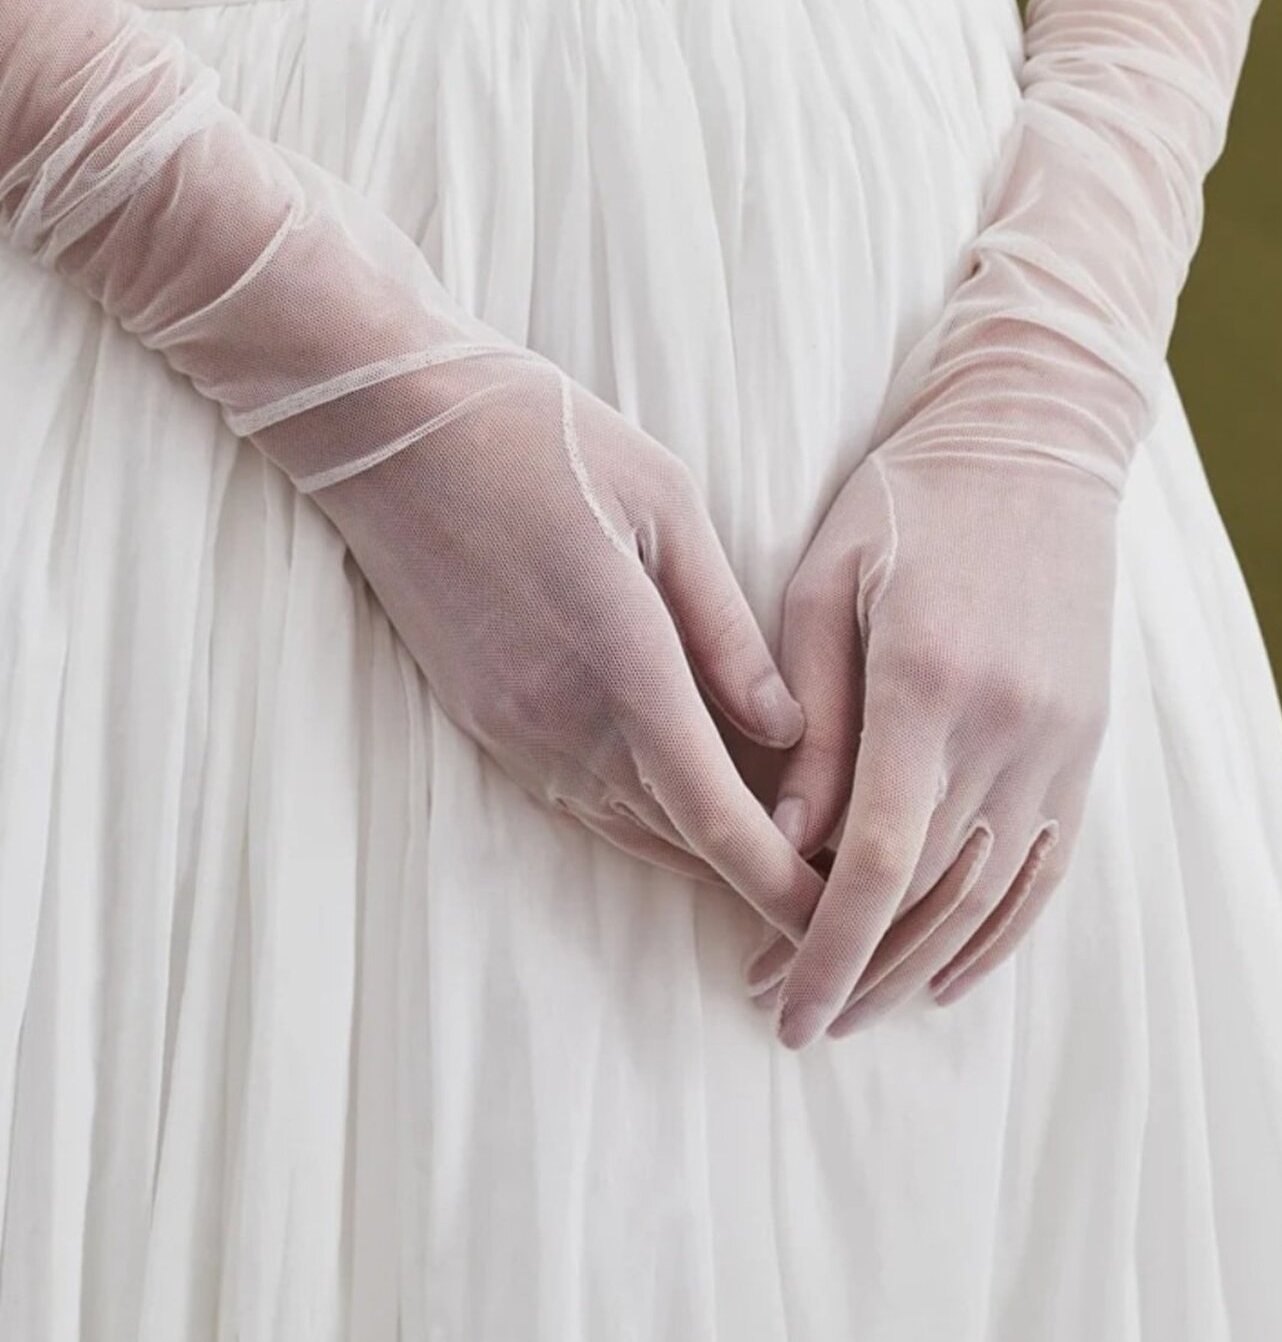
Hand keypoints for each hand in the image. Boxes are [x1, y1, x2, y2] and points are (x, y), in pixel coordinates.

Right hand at [314, 348, 828, 942]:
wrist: (386, 427)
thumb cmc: (540, 436)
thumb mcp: (664, 500)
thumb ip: (725, 627)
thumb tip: (788, 730)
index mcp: (618, 657)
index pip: (711, 810)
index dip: (778, 877)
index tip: (835, 914)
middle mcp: (556, 716)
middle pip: (674, 836)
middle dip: (755, 877)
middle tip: (833, 890)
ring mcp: (508, 725)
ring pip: (622, 826)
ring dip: (697, 852)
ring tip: (777, 862)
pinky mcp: (478, 718)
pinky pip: (573, 798)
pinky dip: (638, 816)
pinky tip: (683, 807)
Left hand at [745, 379, 1115, 1044]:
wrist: (1032, 443)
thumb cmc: (904, 502)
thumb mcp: (823, 581)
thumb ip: (809, 714)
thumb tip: (783, 840)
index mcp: (929, 680)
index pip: (882, 859)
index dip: (828, 946)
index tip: (780, 1003)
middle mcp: (1008, 724)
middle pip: (935, 896)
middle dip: (857, 970)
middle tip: (789, 1010)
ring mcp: (1060, 739)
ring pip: (992, 897)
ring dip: (918, 966)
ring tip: (851, 1005)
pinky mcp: (1087, 742)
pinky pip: (1047, 867)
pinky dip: (998, 934)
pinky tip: (945, 973)